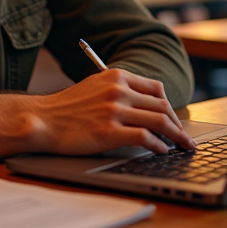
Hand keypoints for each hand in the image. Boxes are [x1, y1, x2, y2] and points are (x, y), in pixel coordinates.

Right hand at [29, 69, 195, 154]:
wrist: (42, 119)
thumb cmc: (67, 107)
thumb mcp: (95, 86)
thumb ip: (119, 90)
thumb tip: (146, 104)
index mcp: (116, 76)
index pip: (155, 88)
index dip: (169, 106)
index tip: (173, 119)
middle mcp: (118, 90)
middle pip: (161, 106)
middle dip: (177, 124)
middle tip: (184, 137)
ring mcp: (114, 111)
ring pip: (159, 121)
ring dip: (176, 136)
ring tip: (182, 146)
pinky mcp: (109, 132)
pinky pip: (145, 138)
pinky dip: (158, 145)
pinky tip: (161, 151)